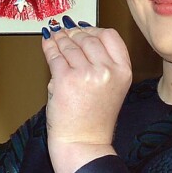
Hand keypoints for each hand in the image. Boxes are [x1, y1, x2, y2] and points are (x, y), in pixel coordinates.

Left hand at [42, 18, 131, 172]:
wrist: (83, 143)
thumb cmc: (94, 118)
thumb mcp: (111, 86)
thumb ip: (101, 62)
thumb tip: (80, 34)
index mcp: (123, 71)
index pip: (110, 36)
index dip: (95, 29)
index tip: (84, 30)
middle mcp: (107, 70)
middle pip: (89, 37)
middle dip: (75, 33)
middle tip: (66, 33)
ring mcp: (86, 74)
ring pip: (70, 45)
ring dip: (60, 38)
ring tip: (55, 37)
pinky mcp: (65, 79)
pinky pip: (55, 55)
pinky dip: (50, 47)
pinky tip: (48, 43)